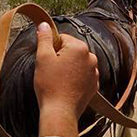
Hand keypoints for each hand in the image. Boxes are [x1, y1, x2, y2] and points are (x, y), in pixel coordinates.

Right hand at [34, 22, 98, 136]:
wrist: (60, 112)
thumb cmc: (50, 85)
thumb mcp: (42, 57)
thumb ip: (44, 38)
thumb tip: (44, 24)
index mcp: (79, 47)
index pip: (62, 38)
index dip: (51, 48)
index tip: (47, 60)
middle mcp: (91, 57)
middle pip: (71, 50)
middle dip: (61, 57)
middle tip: (51, 71)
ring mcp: (94, 72)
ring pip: (77, 63)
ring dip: (68, 68)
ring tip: (58, 80)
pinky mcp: (94, 85)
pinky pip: (83, 75)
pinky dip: (75, 78)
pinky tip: (66, 87)